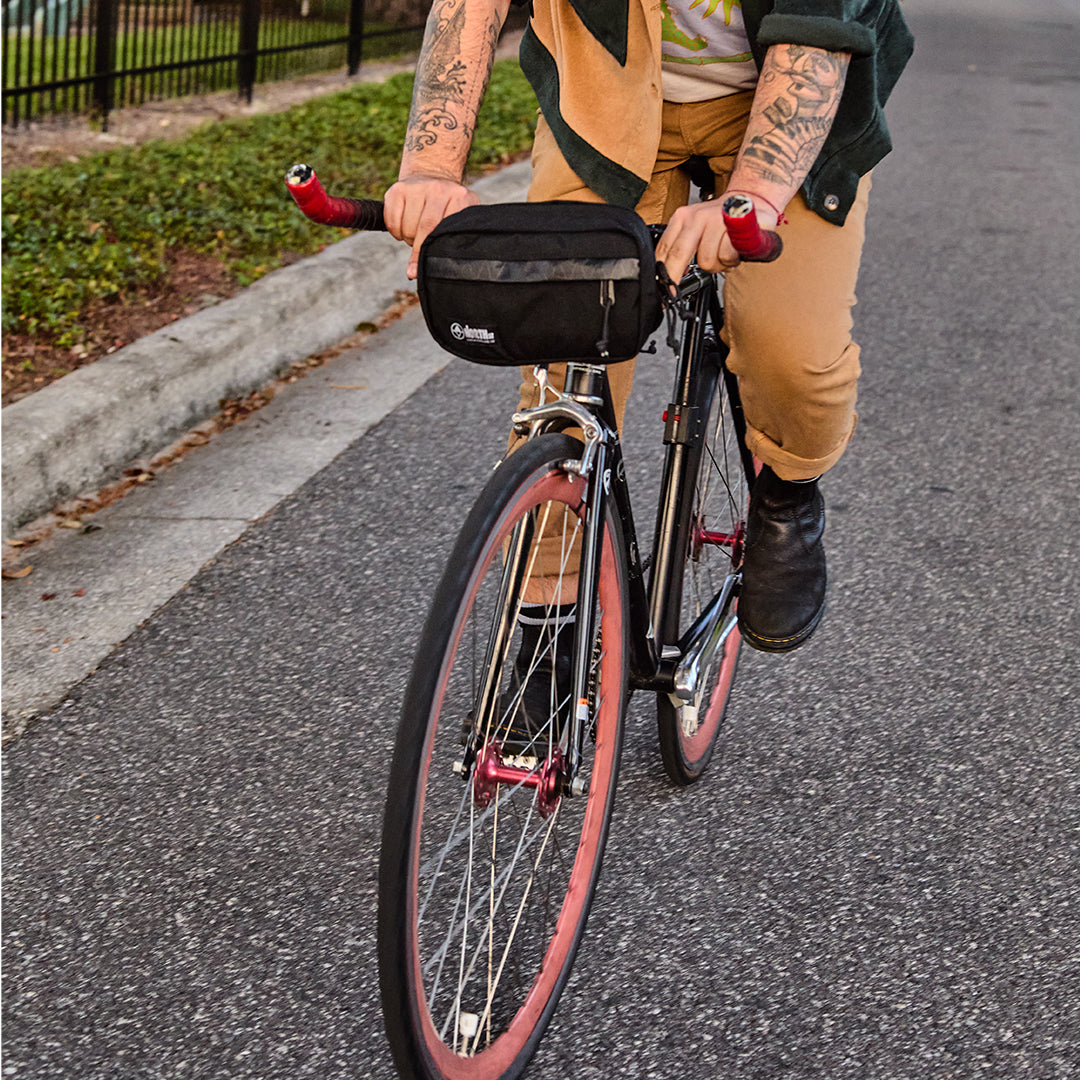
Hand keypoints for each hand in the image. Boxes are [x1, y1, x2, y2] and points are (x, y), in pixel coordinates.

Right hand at [384, 176, 479, 279]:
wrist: (432, 173)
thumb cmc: (449, 206)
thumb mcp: (461, 217)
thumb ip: (456, 239)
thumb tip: (436, 269)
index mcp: (459, 198)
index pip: (444, 232)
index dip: (433, 253)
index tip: (425, 269)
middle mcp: (439, 189)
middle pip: (423, 231)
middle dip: (418, 249)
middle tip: (420, 251)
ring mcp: (417, 187)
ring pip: (407, 228)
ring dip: (408, 239)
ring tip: (415, 233)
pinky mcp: (398, 189)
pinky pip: (391, 220)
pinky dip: (395, 231)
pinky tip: (403, 226)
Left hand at [654, 195, 779, 287]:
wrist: (751, 201)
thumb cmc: (722, 221)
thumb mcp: (695, 230)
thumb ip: (680, 250)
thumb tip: (667, 276)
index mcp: (682, 218)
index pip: (664, 249)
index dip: (660, 273)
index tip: (660, 289)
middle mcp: (696, 217)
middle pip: (678, 255)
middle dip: (674, 277)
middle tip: (673, 292)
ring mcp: (715, 220)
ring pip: (705, 261)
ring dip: (715, 266)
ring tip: (721, 256)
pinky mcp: (734, 227)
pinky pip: (725, 257)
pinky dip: (730, 261)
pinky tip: (732, 252)